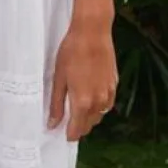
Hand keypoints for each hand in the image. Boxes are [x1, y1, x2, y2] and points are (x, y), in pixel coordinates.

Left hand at [47, 21, 117, 140]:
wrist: (93, 33)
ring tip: (78, 107)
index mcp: (82, 103)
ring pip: (99, 115)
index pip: (77, 130)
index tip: (62, 133)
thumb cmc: (72, 52)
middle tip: (67, 120)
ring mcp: (109, 94)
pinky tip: (91, 96)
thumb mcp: (59, 78)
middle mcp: (98, 102)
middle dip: (78, 126)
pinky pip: (107, 103)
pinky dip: (99, 106)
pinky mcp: (114, 84)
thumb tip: (53, 124)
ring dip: (89, 117)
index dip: (69, 134)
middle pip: (89, 125)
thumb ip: (57, 104)